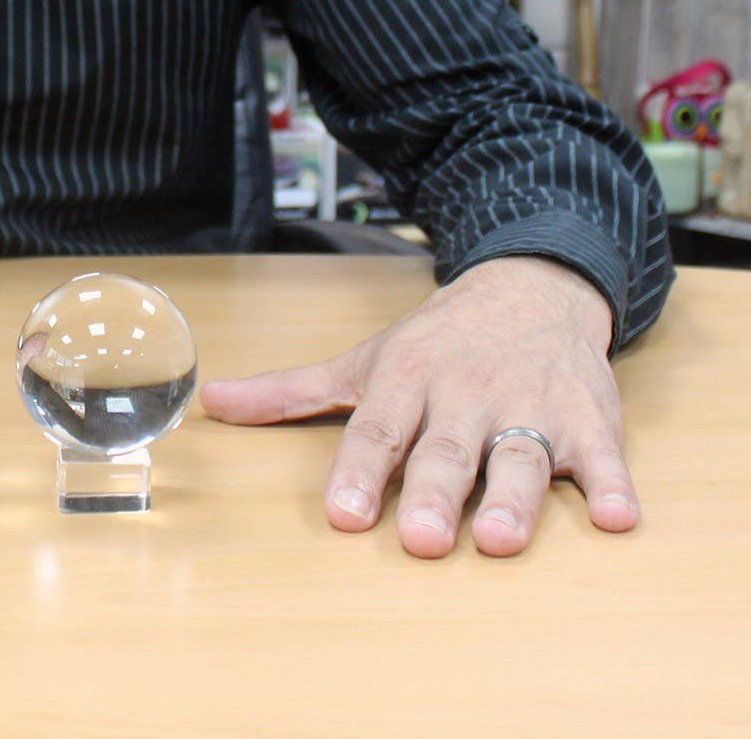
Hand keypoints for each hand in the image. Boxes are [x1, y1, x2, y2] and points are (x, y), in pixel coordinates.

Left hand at [198, 255, 636, 557]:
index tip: (344, 515)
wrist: (530, 287)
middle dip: (433, 492)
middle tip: (422, 540)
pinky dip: (611, 486)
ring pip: (520, 456)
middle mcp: (465, 394)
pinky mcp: (589, 420)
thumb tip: (212, 401)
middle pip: (447, 450)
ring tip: (500, 539)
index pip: (377, 430)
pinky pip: (602, 457)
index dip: (359, 472)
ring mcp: (529, 405)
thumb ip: (290, 391)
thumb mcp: (362, 360)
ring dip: (513, 498)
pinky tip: (614, 516)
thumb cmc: (436, 341)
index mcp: (407, 381)